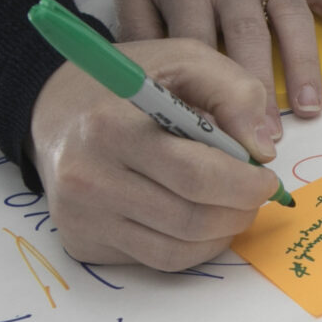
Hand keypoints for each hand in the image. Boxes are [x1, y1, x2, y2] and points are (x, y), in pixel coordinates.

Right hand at [30, 41, 285, 270]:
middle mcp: (89, 178)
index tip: (266, 178)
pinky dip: (191, 248)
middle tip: (254, 196)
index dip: (246, 184)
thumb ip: (234, 93)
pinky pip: (156, 261)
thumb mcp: (185, 61)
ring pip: (177, 250)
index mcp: (111, 126)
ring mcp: (81, 217)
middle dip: (239, 212)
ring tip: (230, 206)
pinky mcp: (82, 243)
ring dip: (220, 234)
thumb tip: (263, 150)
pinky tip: (198, 220)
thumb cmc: (130, 84)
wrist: (54, 109)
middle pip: (190, 219)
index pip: (196, 175)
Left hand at [114, 0, 321, 125]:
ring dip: (305, 66)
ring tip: (310, 109)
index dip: (207, 89)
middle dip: (258, 88)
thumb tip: (147, 84)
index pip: (198, 44)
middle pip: (248, 37)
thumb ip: (138, 28)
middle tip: (266, 135)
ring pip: (294, 20)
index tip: (216, 130)